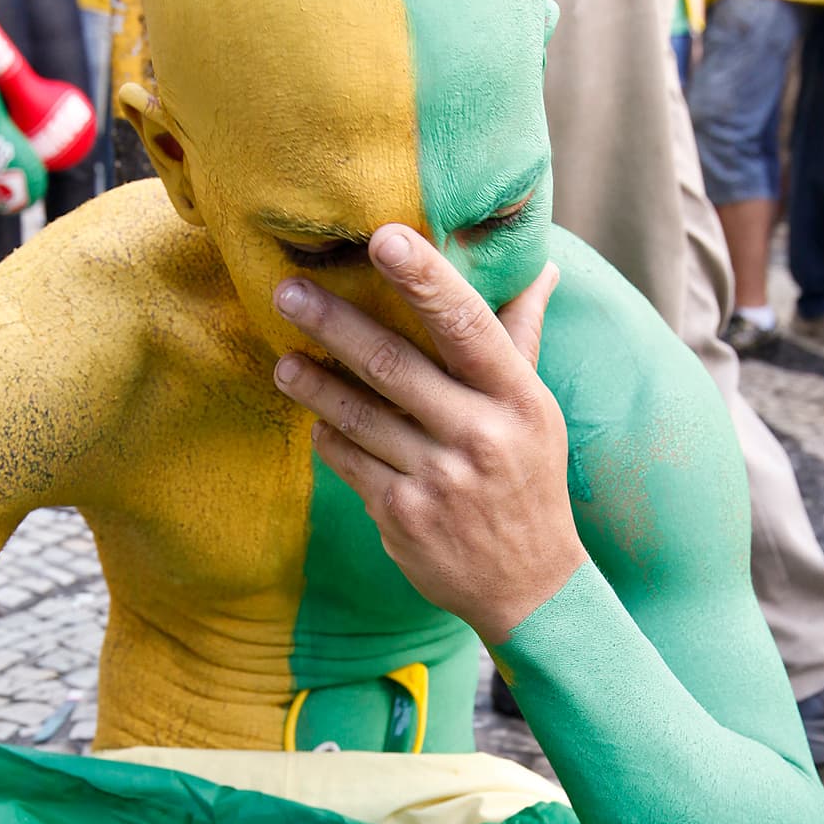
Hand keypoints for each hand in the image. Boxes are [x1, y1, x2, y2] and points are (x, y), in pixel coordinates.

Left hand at [271, 225, 584, 644]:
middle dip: (334, 324)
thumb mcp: (538, 413)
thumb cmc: (528, 481)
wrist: (529, 586)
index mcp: (518, 399)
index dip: (424, 279)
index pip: (467, 325)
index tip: (382, 238)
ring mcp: (438, 479)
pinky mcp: (401, 516)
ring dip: (312, 383)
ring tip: (282, 360)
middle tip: (286, 291)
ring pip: (359, 415)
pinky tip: (314, 416)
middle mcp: (480, 435)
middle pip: (394, 366)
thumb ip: (521, 340)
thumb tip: (540, 268)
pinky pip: (349, 461)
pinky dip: (327, 435)